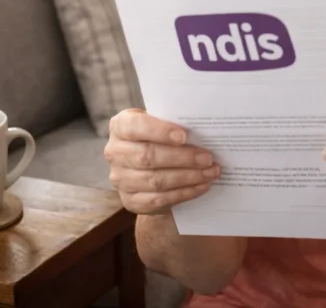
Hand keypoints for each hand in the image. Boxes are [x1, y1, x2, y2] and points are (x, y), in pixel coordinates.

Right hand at [103, 109, 220, 215]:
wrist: (150, 168)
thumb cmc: (159, 139)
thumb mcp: (162, 125)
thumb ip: (173, 124)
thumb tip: (203, 130)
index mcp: (120, 127)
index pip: (135, 126)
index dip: (159, 131)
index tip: (184, 136)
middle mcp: (114, 152)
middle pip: (148, 156)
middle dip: (182, 158)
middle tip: (208, 158)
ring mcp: (120, 179)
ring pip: (155, 180)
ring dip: (187, 177)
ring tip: (210, 172)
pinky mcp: (130, 201)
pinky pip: (158, 199)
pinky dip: (183, 193)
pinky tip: (201, 186)